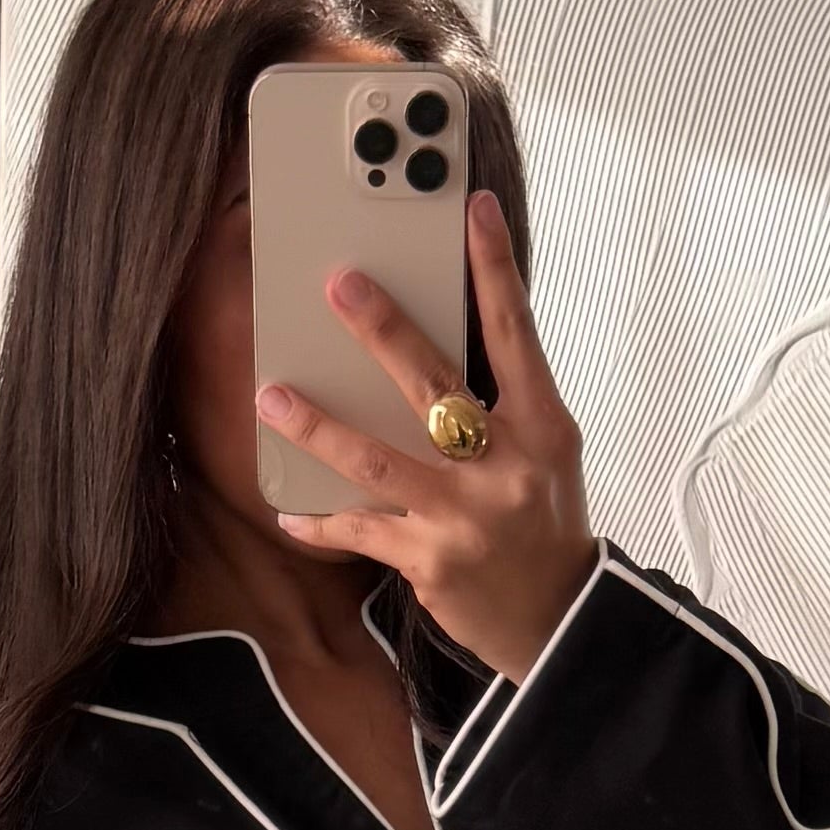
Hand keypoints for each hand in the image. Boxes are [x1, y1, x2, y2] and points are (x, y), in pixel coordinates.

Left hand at [257, 186, 596, 686]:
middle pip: (435, 383)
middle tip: (338, 283)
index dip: (495, 267)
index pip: (517, 331)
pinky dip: (320, 523)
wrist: (558, 620)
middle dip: (383, 330)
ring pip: (378, 458)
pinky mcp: (430, 561)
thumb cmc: (543, 522)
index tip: (472, 208)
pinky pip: (360, 531)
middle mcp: (506, 464)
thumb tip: (426, 348)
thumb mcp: (544, 453)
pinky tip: (286, 510)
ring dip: (318, 425)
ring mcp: (465, 515)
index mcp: (542, 425)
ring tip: (271, 394)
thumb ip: (500, 402)